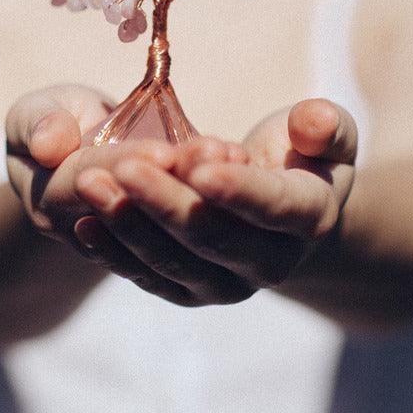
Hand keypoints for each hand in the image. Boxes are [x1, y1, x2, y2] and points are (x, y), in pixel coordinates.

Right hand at [5, 84, 251, 304]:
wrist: (77, 156)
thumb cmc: (55, 121)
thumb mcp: (34, 110)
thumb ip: (38, 121)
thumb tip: (48, 145)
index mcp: (49, 201)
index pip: (90, 183)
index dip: (128, 164)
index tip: (164, 151)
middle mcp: (86, 234)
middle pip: (134, 214)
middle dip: (174, 183)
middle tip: (212, 151)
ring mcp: (124, 249)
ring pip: (166, 236)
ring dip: (203, 195)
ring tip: (231, 156)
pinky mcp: (161, 250)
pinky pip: (188, 241)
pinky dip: (217, 207)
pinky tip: (239, 168)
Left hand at [70, 99, 356, 305]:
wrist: (285, 212)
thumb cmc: (303, 155)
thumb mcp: (327, 134)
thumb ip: (325, 126)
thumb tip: (314, 120)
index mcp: (310, 217)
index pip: (274, 206)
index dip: (237, 187)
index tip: (195, 162)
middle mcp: (271, 264)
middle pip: (213, 236)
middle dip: (166, 200)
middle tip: (124, 165)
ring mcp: (228, 285)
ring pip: (174, 261)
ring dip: (129, 224)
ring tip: (90, 184)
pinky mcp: (190, 291)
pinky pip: (149, 278)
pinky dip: (115, 253)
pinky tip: (85, 223)